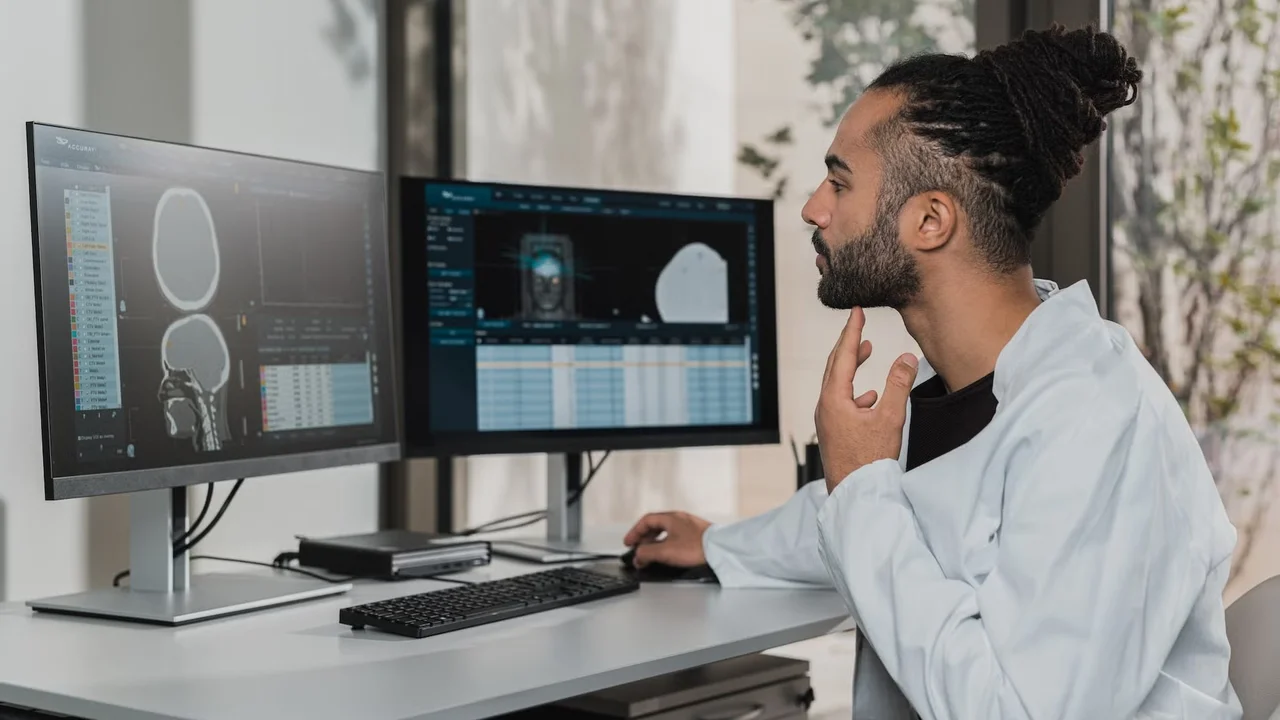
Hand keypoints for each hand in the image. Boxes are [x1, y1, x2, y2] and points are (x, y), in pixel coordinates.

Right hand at [622, 511, 711, 567]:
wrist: (721, 551)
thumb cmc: (697, 547)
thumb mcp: (665, 552)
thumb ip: (647, 553)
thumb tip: (638, 556)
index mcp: (671, 518)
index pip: (646, 521)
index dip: (635, 532)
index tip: (629, 543)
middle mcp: (680, 519)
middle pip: (656, 526)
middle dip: (644, 539)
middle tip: (638, 550)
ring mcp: (690, 526)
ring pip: (667, 532)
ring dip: (655, 543)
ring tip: (652, 555)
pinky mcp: (698, 536)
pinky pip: (676, 538)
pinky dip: (667, 545)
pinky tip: (669, 555)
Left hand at [814, 307, 918, 492]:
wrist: (856, 496)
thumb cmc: (869, 460)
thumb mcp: (890, 418)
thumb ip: (899, 385)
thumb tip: (907, 357)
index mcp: (833, 399)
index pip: (841, 356)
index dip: (851, 331)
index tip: (856, 311)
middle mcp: (825, 407)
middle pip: (834, 367)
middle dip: (848, 345)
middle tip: (858, 326)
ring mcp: (827, 421)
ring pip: (837, 385)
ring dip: (851, 366)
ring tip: (865, 352)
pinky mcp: (834, 433)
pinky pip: (842, 403)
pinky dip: (855, 392)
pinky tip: (870, 397)